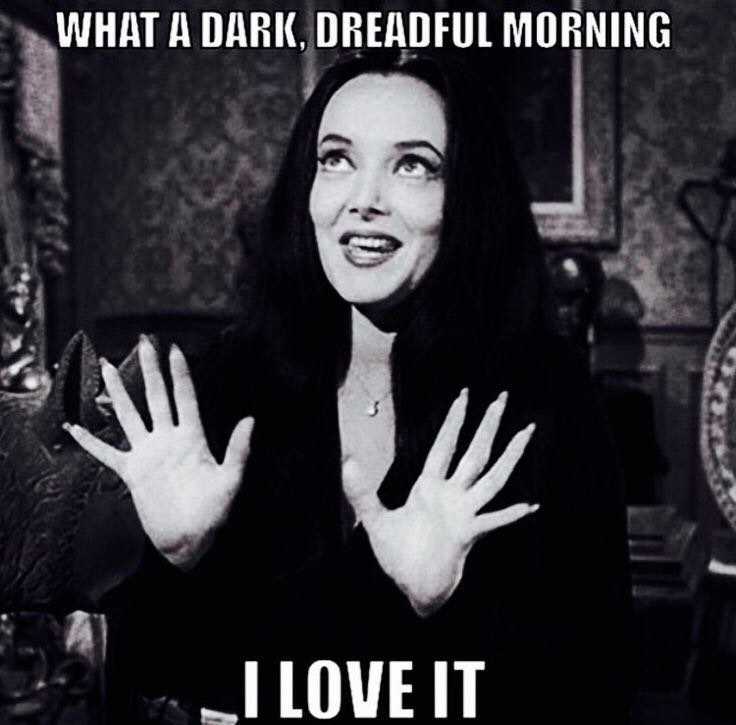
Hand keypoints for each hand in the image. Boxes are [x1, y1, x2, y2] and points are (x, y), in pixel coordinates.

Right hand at [63, 336, 252, 569]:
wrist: (189, 541)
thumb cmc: (213, 513)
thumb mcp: (230, 480)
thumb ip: (238, 450)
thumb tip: (251, 419)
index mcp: (192, 438)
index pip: (185, 398)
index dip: (180, 374)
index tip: (174, 349)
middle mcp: (168, 440)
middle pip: (156, 397)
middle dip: (150, 369)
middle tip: (144, 341)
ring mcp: (148, 454)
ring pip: (130, 415)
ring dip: (119, 392)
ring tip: (107, 367)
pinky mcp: (132, 473)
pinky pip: (106, 453)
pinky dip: (90, 442)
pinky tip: (75, 427)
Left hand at [343, 389, 537, 616]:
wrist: (412, 587)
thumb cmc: (398, 554)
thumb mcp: (374, 520)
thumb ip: (360, 492)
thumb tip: (347, 462)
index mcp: (429, 487)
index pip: (444, 445)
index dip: (453, 420)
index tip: (464, 395)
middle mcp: (451, 495)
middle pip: (474, 453)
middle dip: (487, 425)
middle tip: (502, 397)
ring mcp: (463, 513)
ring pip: (492, 479)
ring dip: (509, 456)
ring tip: (526, 432)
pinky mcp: (468, 536)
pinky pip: (493, 522)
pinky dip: (511, 515)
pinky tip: (531, 506)